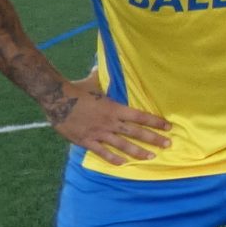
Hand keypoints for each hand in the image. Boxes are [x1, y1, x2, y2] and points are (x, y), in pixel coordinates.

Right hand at [53, 83, 171, 163]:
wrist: (57, 99)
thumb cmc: (77, 89)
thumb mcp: (94, 81)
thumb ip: (103, 76)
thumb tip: (102, 63)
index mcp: (115, 108)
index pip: (140, 116)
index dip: (155, 122)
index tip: (168, 126)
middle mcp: (110, 122)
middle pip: (136, 132)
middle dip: (154, 139)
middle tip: (168, 144)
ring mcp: (99, 132)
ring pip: (123, 145)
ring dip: (138, 151)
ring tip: (151, 157)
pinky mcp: (87, 140)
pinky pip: (102, 152)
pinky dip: (113, 158)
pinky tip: (123, 163)